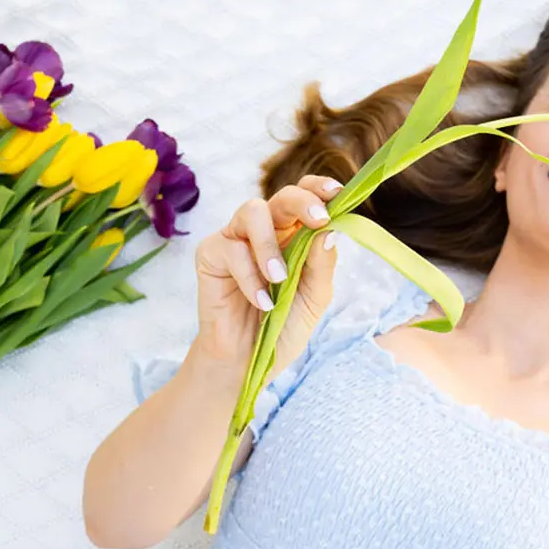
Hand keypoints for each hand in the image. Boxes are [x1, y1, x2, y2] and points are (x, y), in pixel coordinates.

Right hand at [191, 174, 342, 391]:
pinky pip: (231, 249)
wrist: (248, 361)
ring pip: (252, 211)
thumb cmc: (282, 327)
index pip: (305, 197)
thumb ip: (322, 265)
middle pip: (281, 196)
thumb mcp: (314, 298)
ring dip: (270, 243)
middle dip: (302, 202)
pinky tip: (261, 302)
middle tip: (318, 219)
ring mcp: (236, 239)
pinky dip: (249, 276)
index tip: (337, 193)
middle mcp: (265, 231)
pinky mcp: (210, 255)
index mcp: (293, 235)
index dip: (319, 188)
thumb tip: (330, 231)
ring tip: (279, 278)